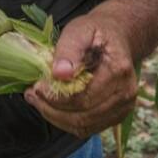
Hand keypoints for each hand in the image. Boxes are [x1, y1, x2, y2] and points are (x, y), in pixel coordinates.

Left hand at [24, 13, 137, 137]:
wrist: (117, 37)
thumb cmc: (97, 32)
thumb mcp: (80, 29)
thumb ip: (69, 49)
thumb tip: (59, 74)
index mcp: (119, 71)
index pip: (84, 98)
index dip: (56, 97)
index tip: (36, 86)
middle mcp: (126, 94)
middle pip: (82, 117)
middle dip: (51, 109)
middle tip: (31, 95)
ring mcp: (122, 108)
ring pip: (83, 126)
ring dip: (55, 117)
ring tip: (37, 100)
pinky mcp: (115, 116)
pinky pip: (86, 128)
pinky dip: (65, 121)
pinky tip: (51, 106)